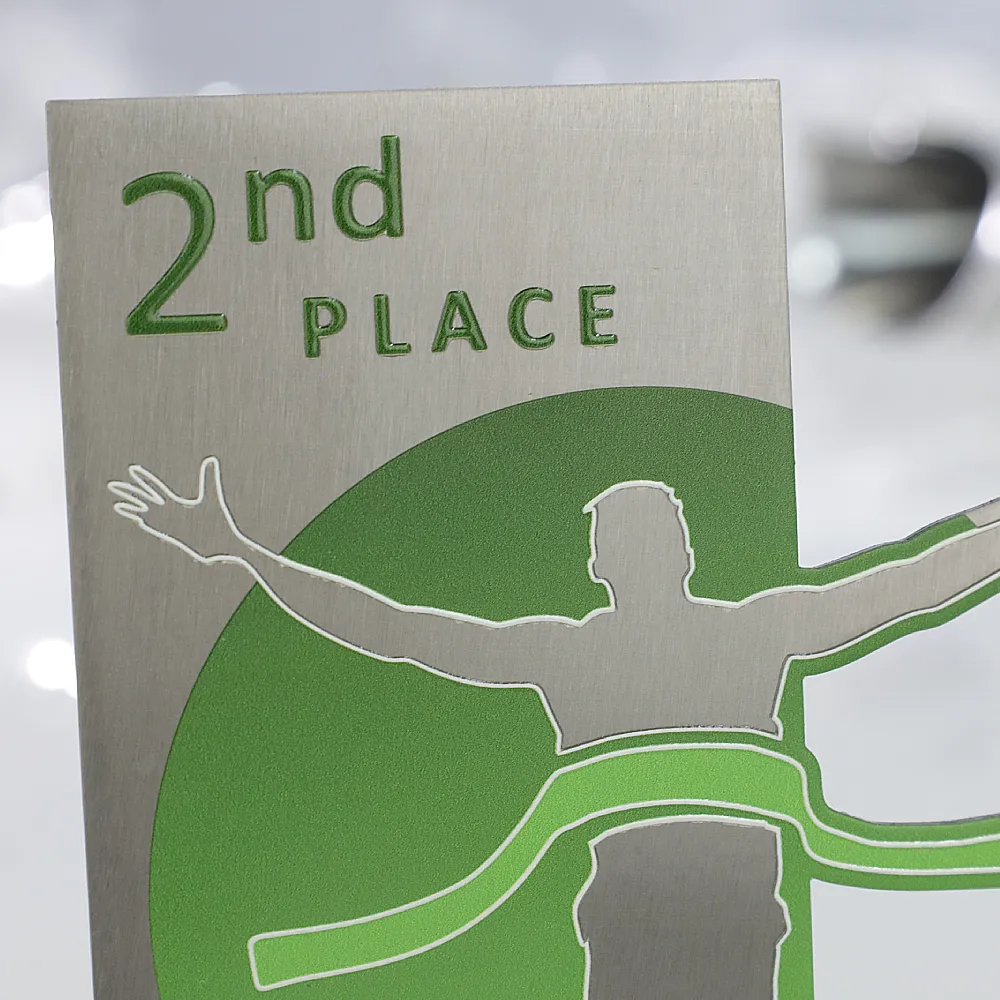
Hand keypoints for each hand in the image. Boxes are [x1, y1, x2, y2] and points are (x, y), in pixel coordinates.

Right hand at [108, 456, 241, 563]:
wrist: (222, 542)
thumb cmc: (218, 521)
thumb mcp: (212, 495)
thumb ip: (209, 478)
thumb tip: (212, 460)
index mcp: (176, 503)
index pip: (155, 487)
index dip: (144, 478)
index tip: (133, 469)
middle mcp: (169, 512)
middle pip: (144, 498)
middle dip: (129, 492)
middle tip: (112, 484)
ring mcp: (169, 523)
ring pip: (145, 513)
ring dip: (131, 508)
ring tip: (116, 504)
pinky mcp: (172, 533)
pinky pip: (154, 526)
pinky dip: (144, 522)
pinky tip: (134, 518)